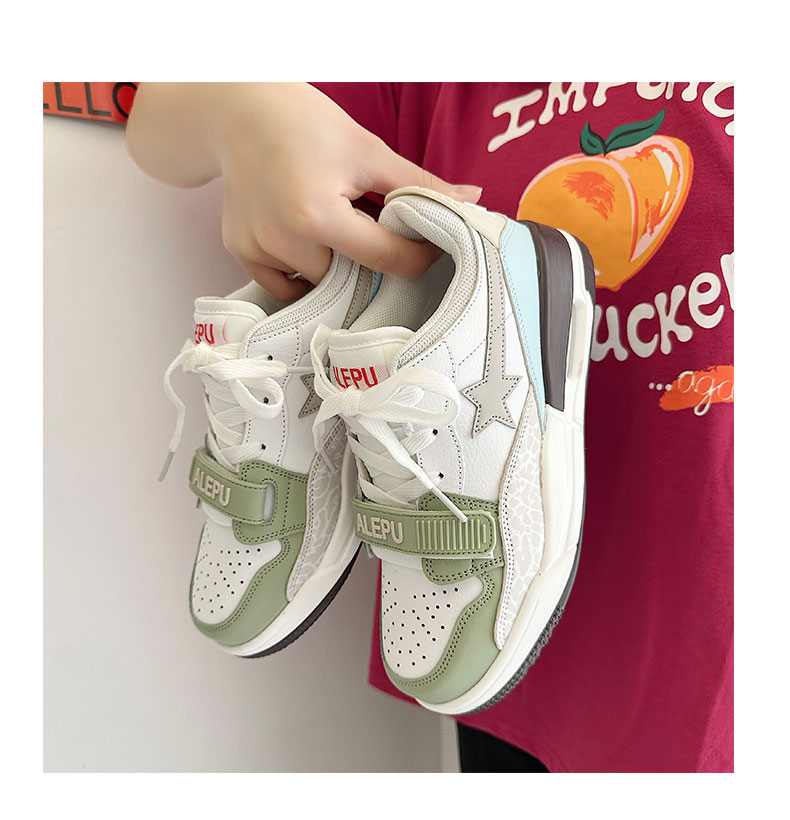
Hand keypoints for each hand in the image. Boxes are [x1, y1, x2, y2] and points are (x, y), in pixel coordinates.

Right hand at [126, 83, 482, 299]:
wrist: (237, 112)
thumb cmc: (306, 124)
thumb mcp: (368, 151)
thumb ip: (420, 184)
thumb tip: (473, 200)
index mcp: (320, 215)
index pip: (389, 260)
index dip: (418, 254)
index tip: (424, 242)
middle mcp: (285, 241)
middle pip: (352, 278)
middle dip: (369, 259)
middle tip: (369, 227)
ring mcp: (259, 250)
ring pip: (318, 284)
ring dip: (333, 266)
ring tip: (330, 227)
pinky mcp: (241, 252)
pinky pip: (285, 284)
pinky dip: (301, 271)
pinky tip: (302, 239)